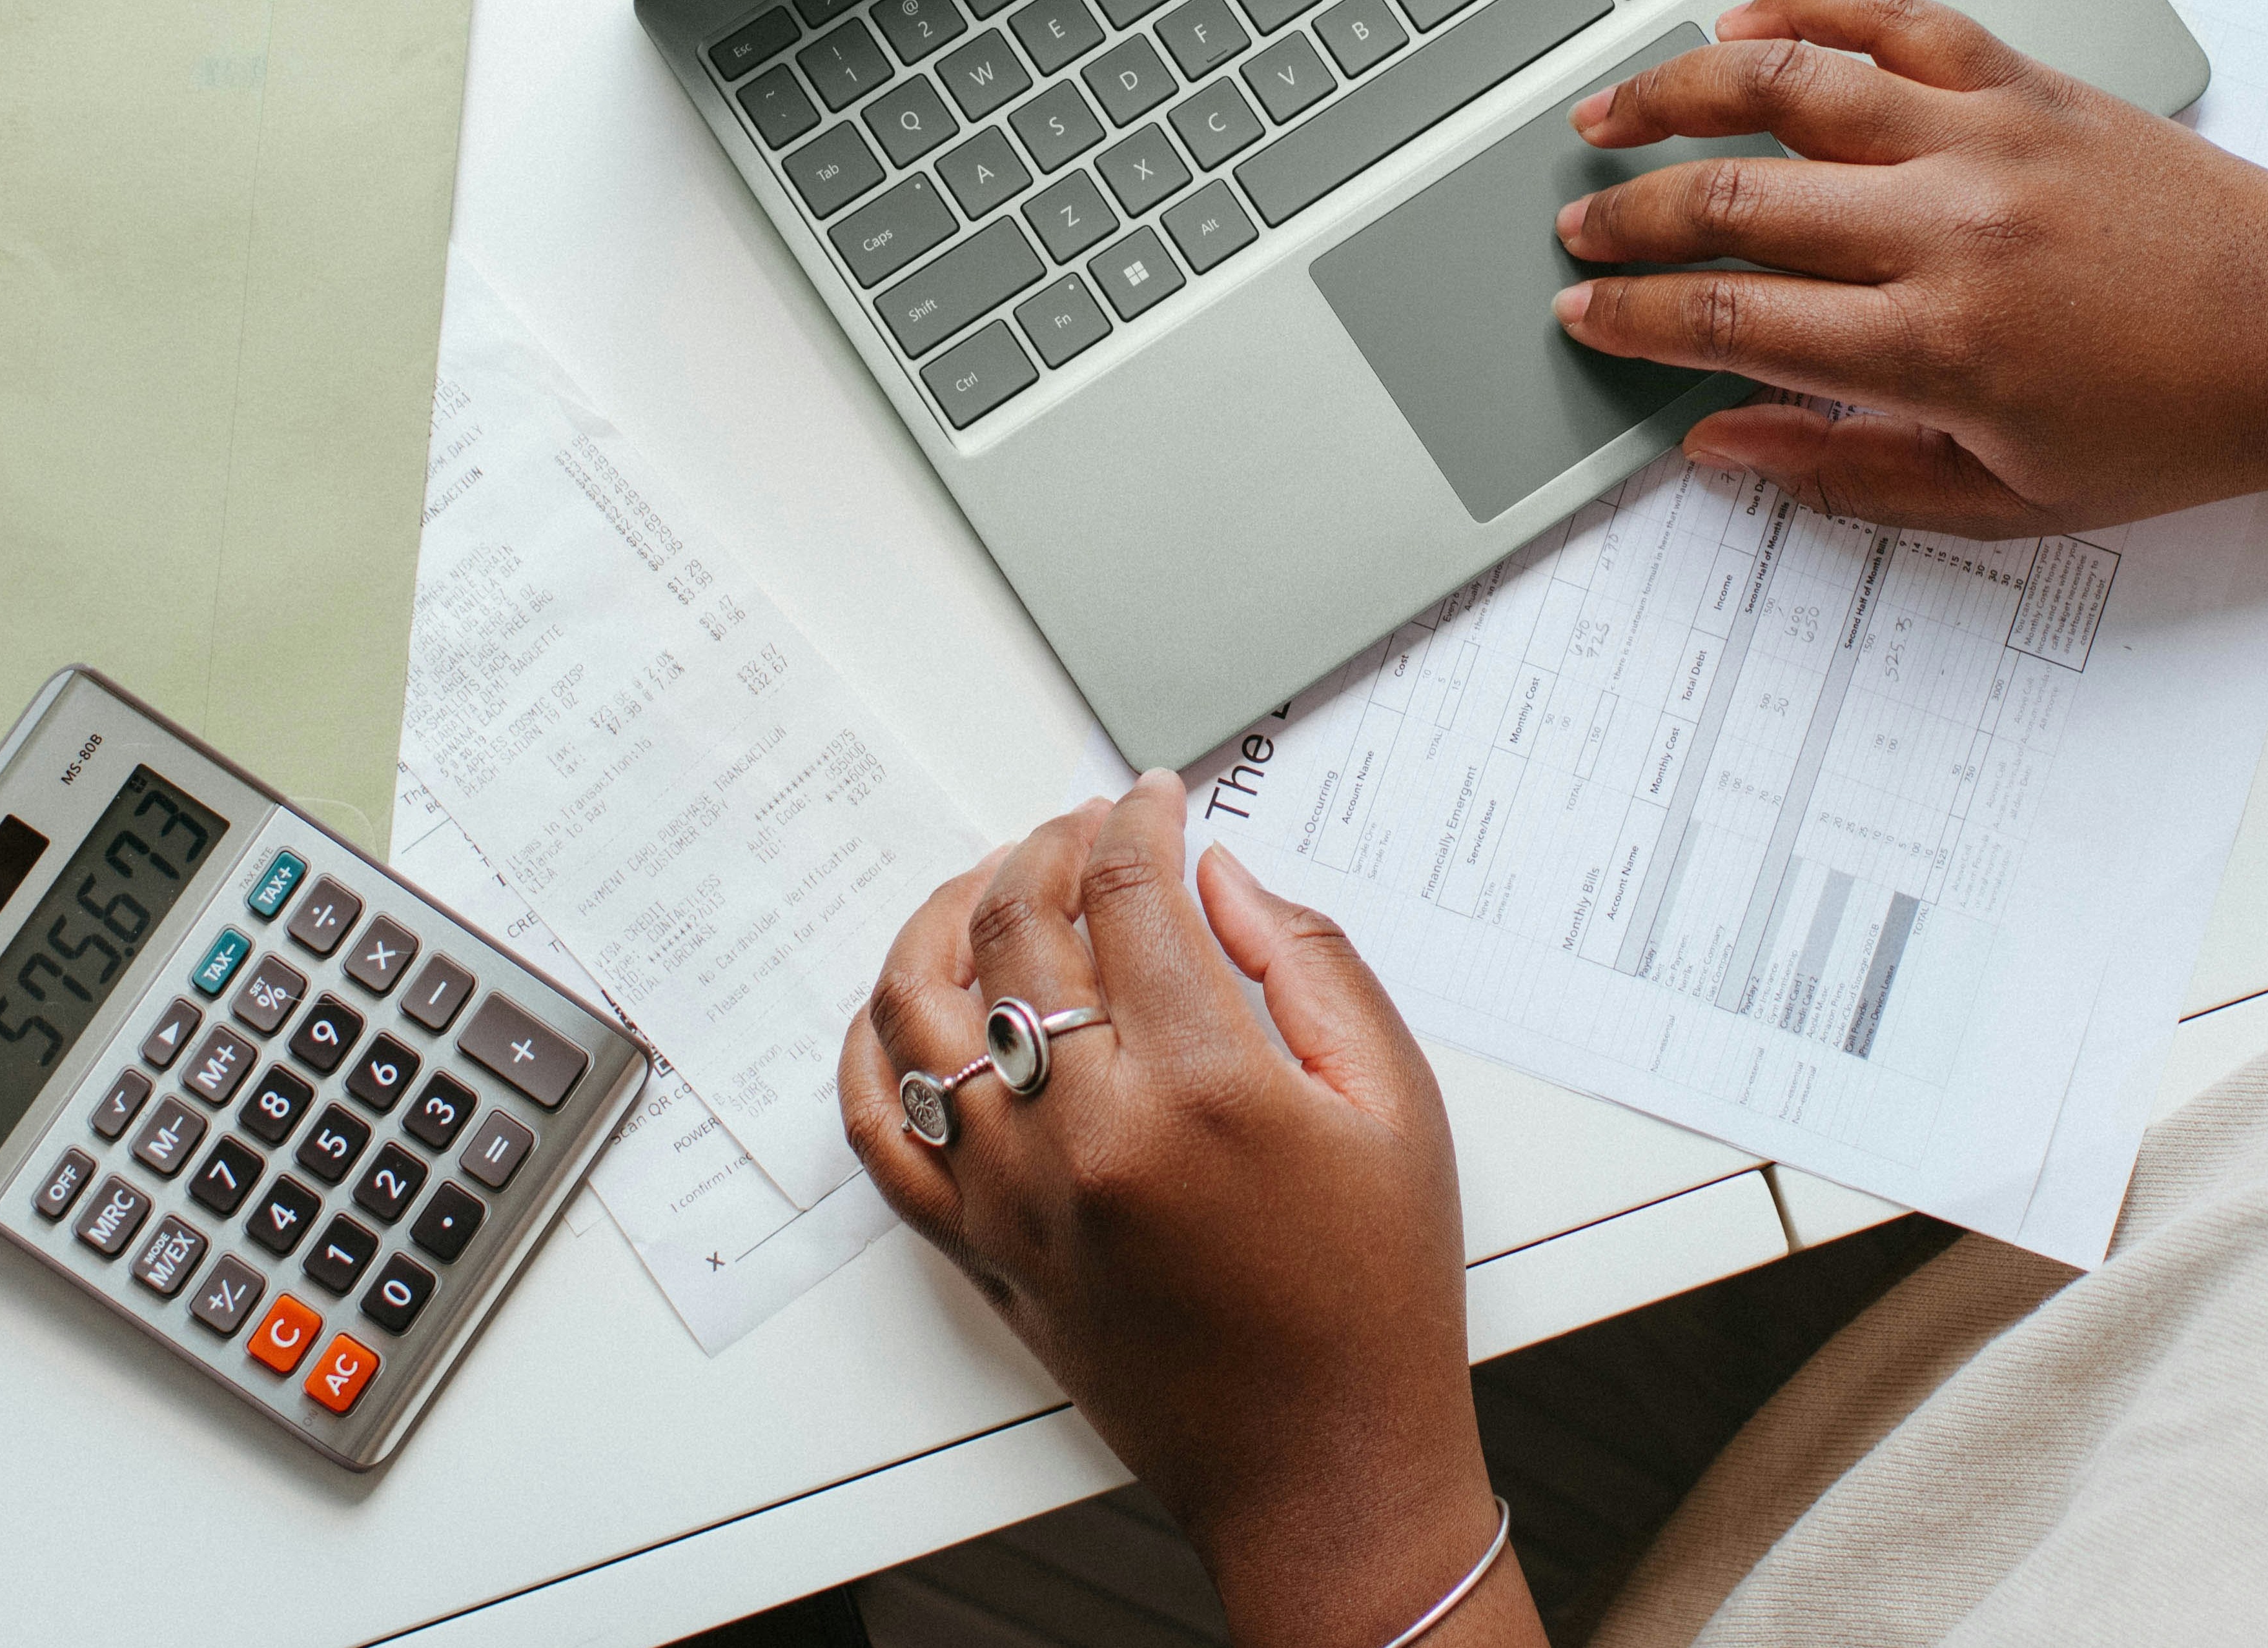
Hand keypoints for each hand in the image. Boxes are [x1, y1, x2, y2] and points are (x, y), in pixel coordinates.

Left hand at [839, 775, 1531, 1644]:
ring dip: (946, 920)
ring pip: (918, 1011)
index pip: (1126, 894)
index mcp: (1202, 1089)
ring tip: (993, 888)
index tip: (1154, 801)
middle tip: (1088, 830)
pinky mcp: (978, 1249)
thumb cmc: (1374, 1297)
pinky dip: (872, 1051)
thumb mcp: (1395, 1105)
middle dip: (1048, 848)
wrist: (1324, 1466)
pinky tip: (909, 1005)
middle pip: (1016, 930)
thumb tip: (1218, 877)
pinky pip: (877, 1132)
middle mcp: (1085, 1136)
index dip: (1135, 822)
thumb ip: (1309, 964)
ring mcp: (1012, 1196)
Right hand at [1552, 0, 2267, 534]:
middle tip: (1575, 232)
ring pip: (1787, 86)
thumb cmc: (2180, 425)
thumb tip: (1717, 445)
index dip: (1635, 319)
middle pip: (1734, 201)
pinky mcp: (2028, 81)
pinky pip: (1894, 16)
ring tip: (1608, 111)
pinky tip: (1744, 23)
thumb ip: (1848, 474)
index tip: (1584, 316)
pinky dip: (1808, 5)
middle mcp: (1950, 227)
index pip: (1731, 319)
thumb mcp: (2009, 501)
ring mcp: (1987, 137)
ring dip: (1677, 92)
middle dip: (1628, 218)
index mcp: (1939, 348)